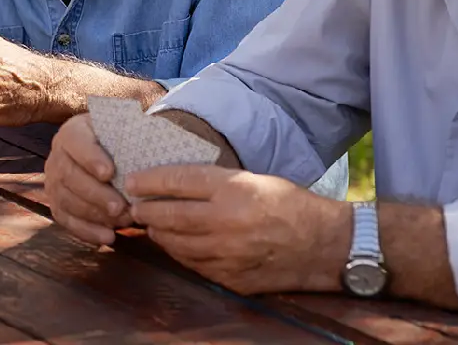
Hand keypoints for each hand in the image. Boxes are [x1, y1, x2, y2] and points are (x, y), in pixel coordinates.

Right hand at [45, 114, 131, 244]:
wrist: (105, 155)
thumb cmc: (118, 142)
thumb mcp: (122, 130)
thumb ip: (132, 132)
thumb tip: (152, 132)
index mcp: (72, 132)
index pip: (76, 142)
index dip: (90, 158)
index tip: (109, 172)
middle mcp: (57, 156)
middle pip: (69, 175)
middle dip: (96, 194)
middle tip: (120, 207)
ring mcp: (54, 182)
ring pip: (67, 200)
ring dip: (95, 214)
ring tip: (122, 221)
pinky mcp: (57, 205)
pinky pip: (66, 220)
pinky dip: (87, 231)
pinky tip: (108, 237)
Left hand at [127, 165, 349, 294]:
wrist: (324, 245)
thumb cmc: (289, 205)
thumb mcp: (254, 179)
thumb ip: (215, 182)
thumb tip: (174, 182)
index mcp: (235, 190)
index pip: (179, 180)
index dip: (150, 180)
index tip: (133, 180)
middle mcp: (227, 222)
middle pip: (170, 215)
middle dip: (145, 209)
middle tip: (133, 204)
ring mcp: (227, 254)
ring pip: (175, 243)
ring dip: (158, 232)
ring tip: (150, 223)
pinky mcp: (230, 278)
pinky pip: (192, 264)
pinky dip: (178, 252)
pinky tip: (173, 243)